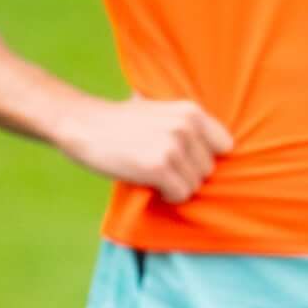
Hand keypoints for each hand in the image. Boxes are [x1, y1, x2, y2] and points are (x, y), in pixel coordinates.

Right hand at [55, 97, 232, 205]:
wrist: (83, 124)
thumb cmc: (123, 124)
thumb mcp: (162, 113)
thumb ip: (188, 127)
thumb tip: (221, 153)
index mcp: (192, 111)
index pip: (225, 147)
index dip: (203, 158)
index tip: (184, 159)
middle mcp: (187, 126)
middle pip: (209, 170)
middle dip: (187, 174)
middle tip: (158, 164)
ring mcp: (173, 146)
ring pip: (195, 185)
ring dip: (175, 185)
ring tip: (150, 170)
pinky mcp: (158, 167)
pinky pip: (180, 195)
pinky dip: (166, 196)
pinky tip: (147, 180)